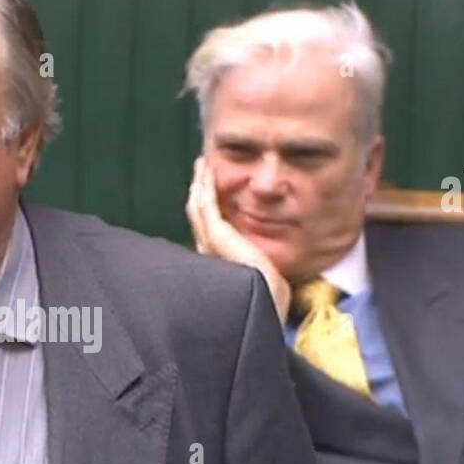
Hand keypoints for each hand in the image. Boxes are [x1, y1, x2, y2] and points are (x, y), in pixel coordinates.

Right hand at [186, 156, 291, 321]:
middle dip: (198, 190)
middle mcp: (206, 248)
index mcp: (213, 257)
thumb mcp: (256, 270)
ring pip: (198, 205)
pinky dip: (205, 185)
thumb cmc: (267, 291)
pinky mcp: (216, 234)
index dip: (203, 205)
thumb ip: (251, 259)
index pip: (204, 225)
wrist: (265, 298)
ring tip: (201, 164)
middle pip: (197, 212)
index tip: (206, 189)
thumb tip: (261, 256)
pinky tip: (206, 171)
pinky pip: (206, 203)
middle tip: (200, 170)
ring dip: (199, 182)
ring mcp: (209, 240)